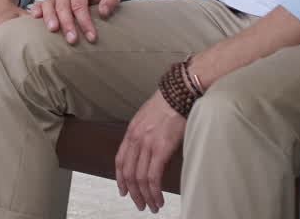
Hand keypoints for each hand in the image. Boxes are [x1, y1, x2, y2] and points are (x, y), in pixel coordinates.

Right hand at [29, 0, 121, 43]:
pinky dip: (36, 10)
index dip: (85, 22)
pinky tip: (35, 18)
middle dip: (67, 24)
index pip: (80, 4)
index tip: (91, 37)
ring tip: (53, 30)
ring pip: (49, 4)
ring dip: (50, 18)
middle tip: (72, 40)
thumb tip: (103, 12)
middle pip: (63, 6)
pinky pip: (40, 4)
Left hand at [114, 90, 185, 212]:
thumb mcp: (148, 117)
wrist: (179, 92)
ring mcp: (147, 144)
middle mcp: (136, 138)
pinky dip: (154, 191)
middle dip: (133, 193)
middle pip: (128, 173)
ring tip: (152, 206)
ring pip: (140, 178)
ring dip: (145, 196)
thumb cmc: (169, 102)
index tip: (123, 190)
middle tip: (139, 204)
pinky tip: (158, 198)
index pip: (120, 160)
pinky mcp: (161, 149)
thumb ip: (145, 134)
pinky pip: (153, 176)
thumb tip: (149, 151)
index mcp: (132, 131)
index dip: (120, 179)